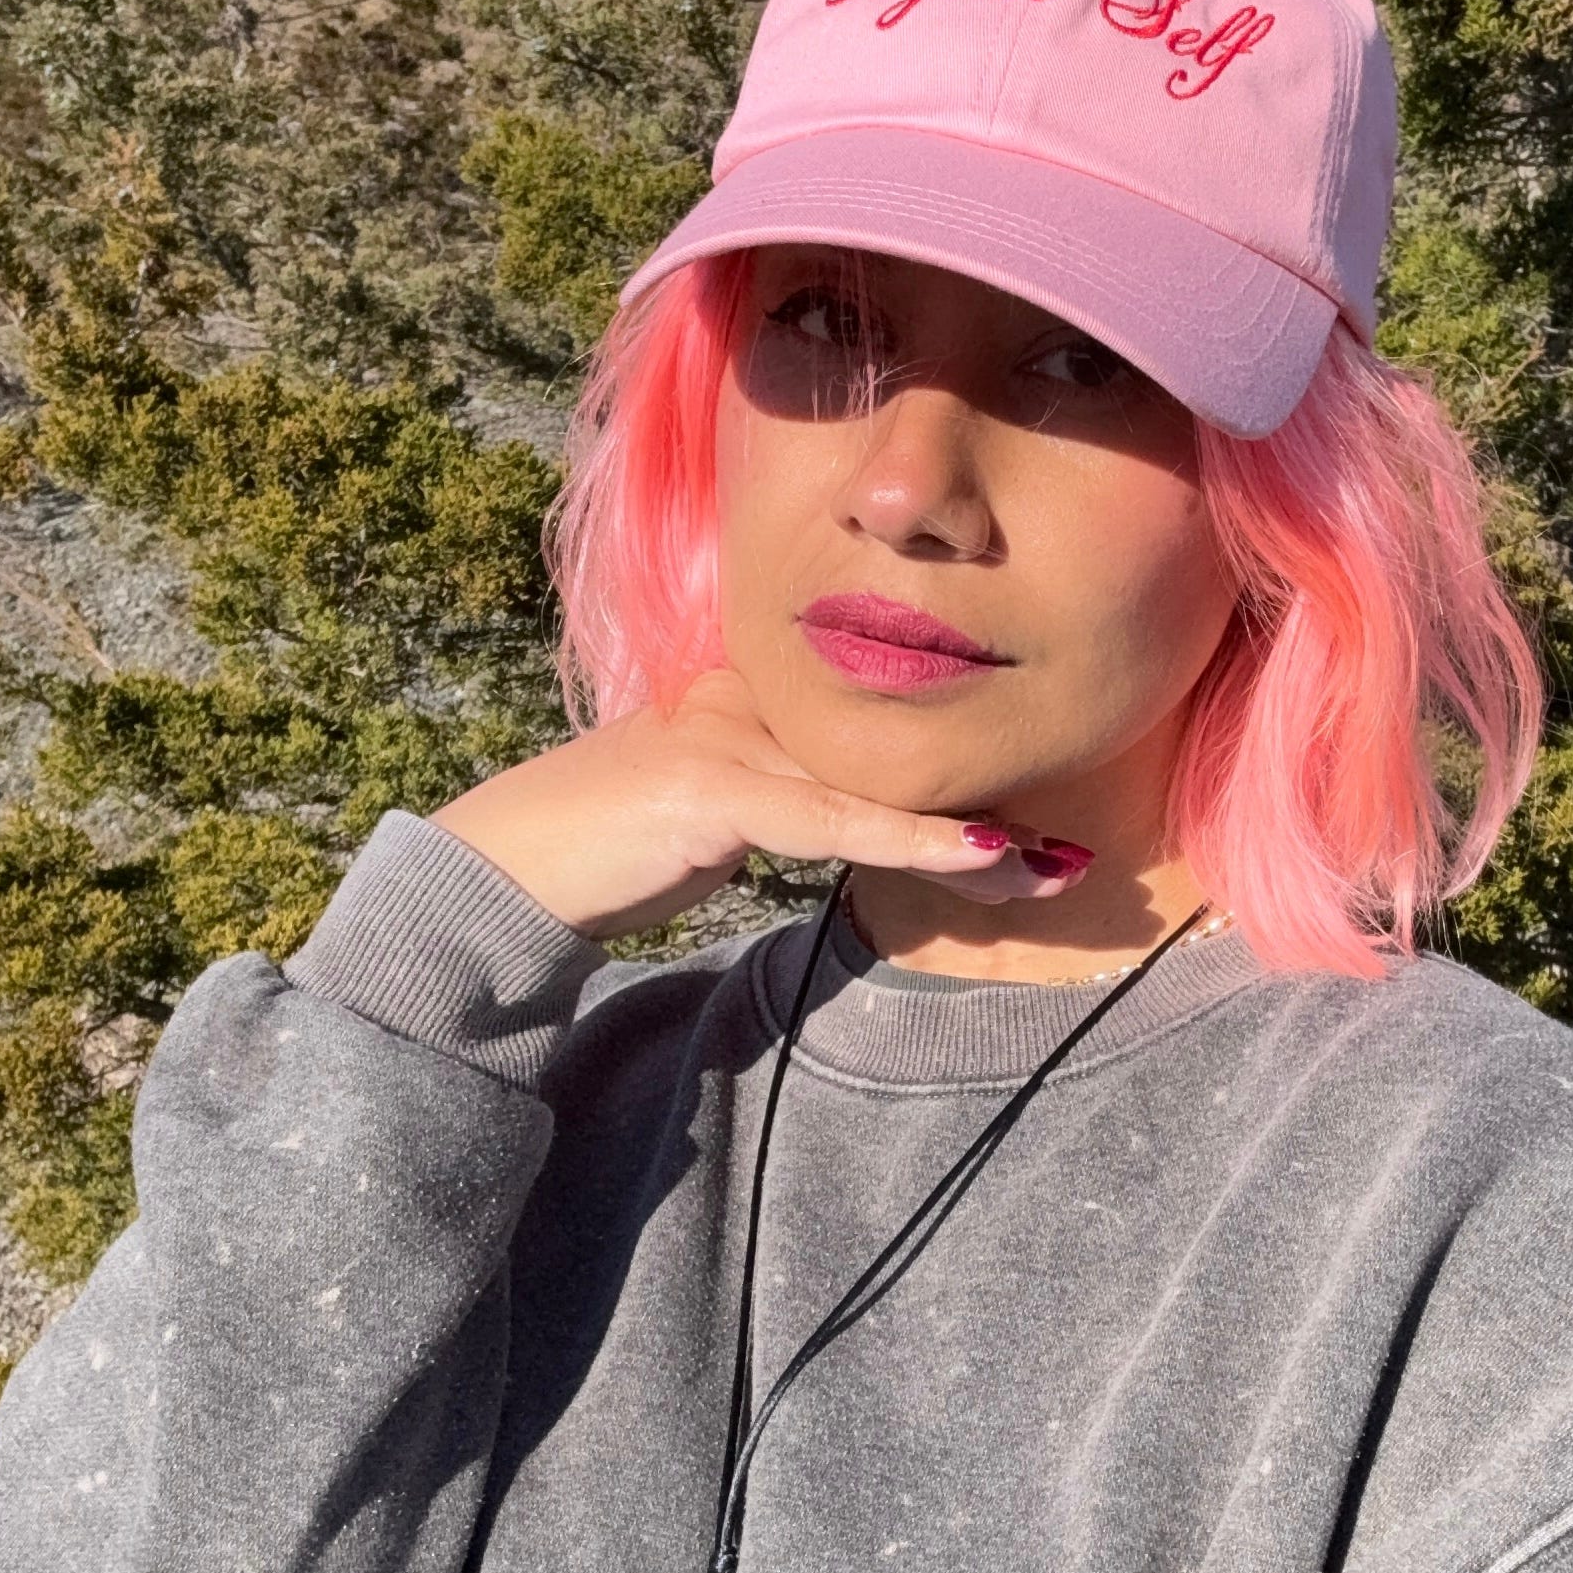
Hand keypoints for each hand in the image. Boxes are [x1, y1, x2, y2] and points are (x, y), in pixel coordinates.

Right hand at [427, 667, 1087, 941]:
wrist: (497, 877)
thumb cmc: (603, 855)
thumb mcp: (712, 820)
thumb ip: (785, 804)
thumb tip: (861, 822)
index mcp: (752, 696)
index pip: (879, 736)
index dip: (960, 783)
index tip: (1037, 834)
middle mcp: (748, 698)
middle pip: (894, 755)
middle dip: (987, 815)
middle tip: (1074, 860)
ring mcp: (728, 736)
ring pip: (877, 784)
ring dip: (975, 840)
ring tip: (1057, 871)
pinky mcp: (711, 785)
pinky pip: (832, 816)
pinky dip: (913, 837)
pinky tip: (984, 854)